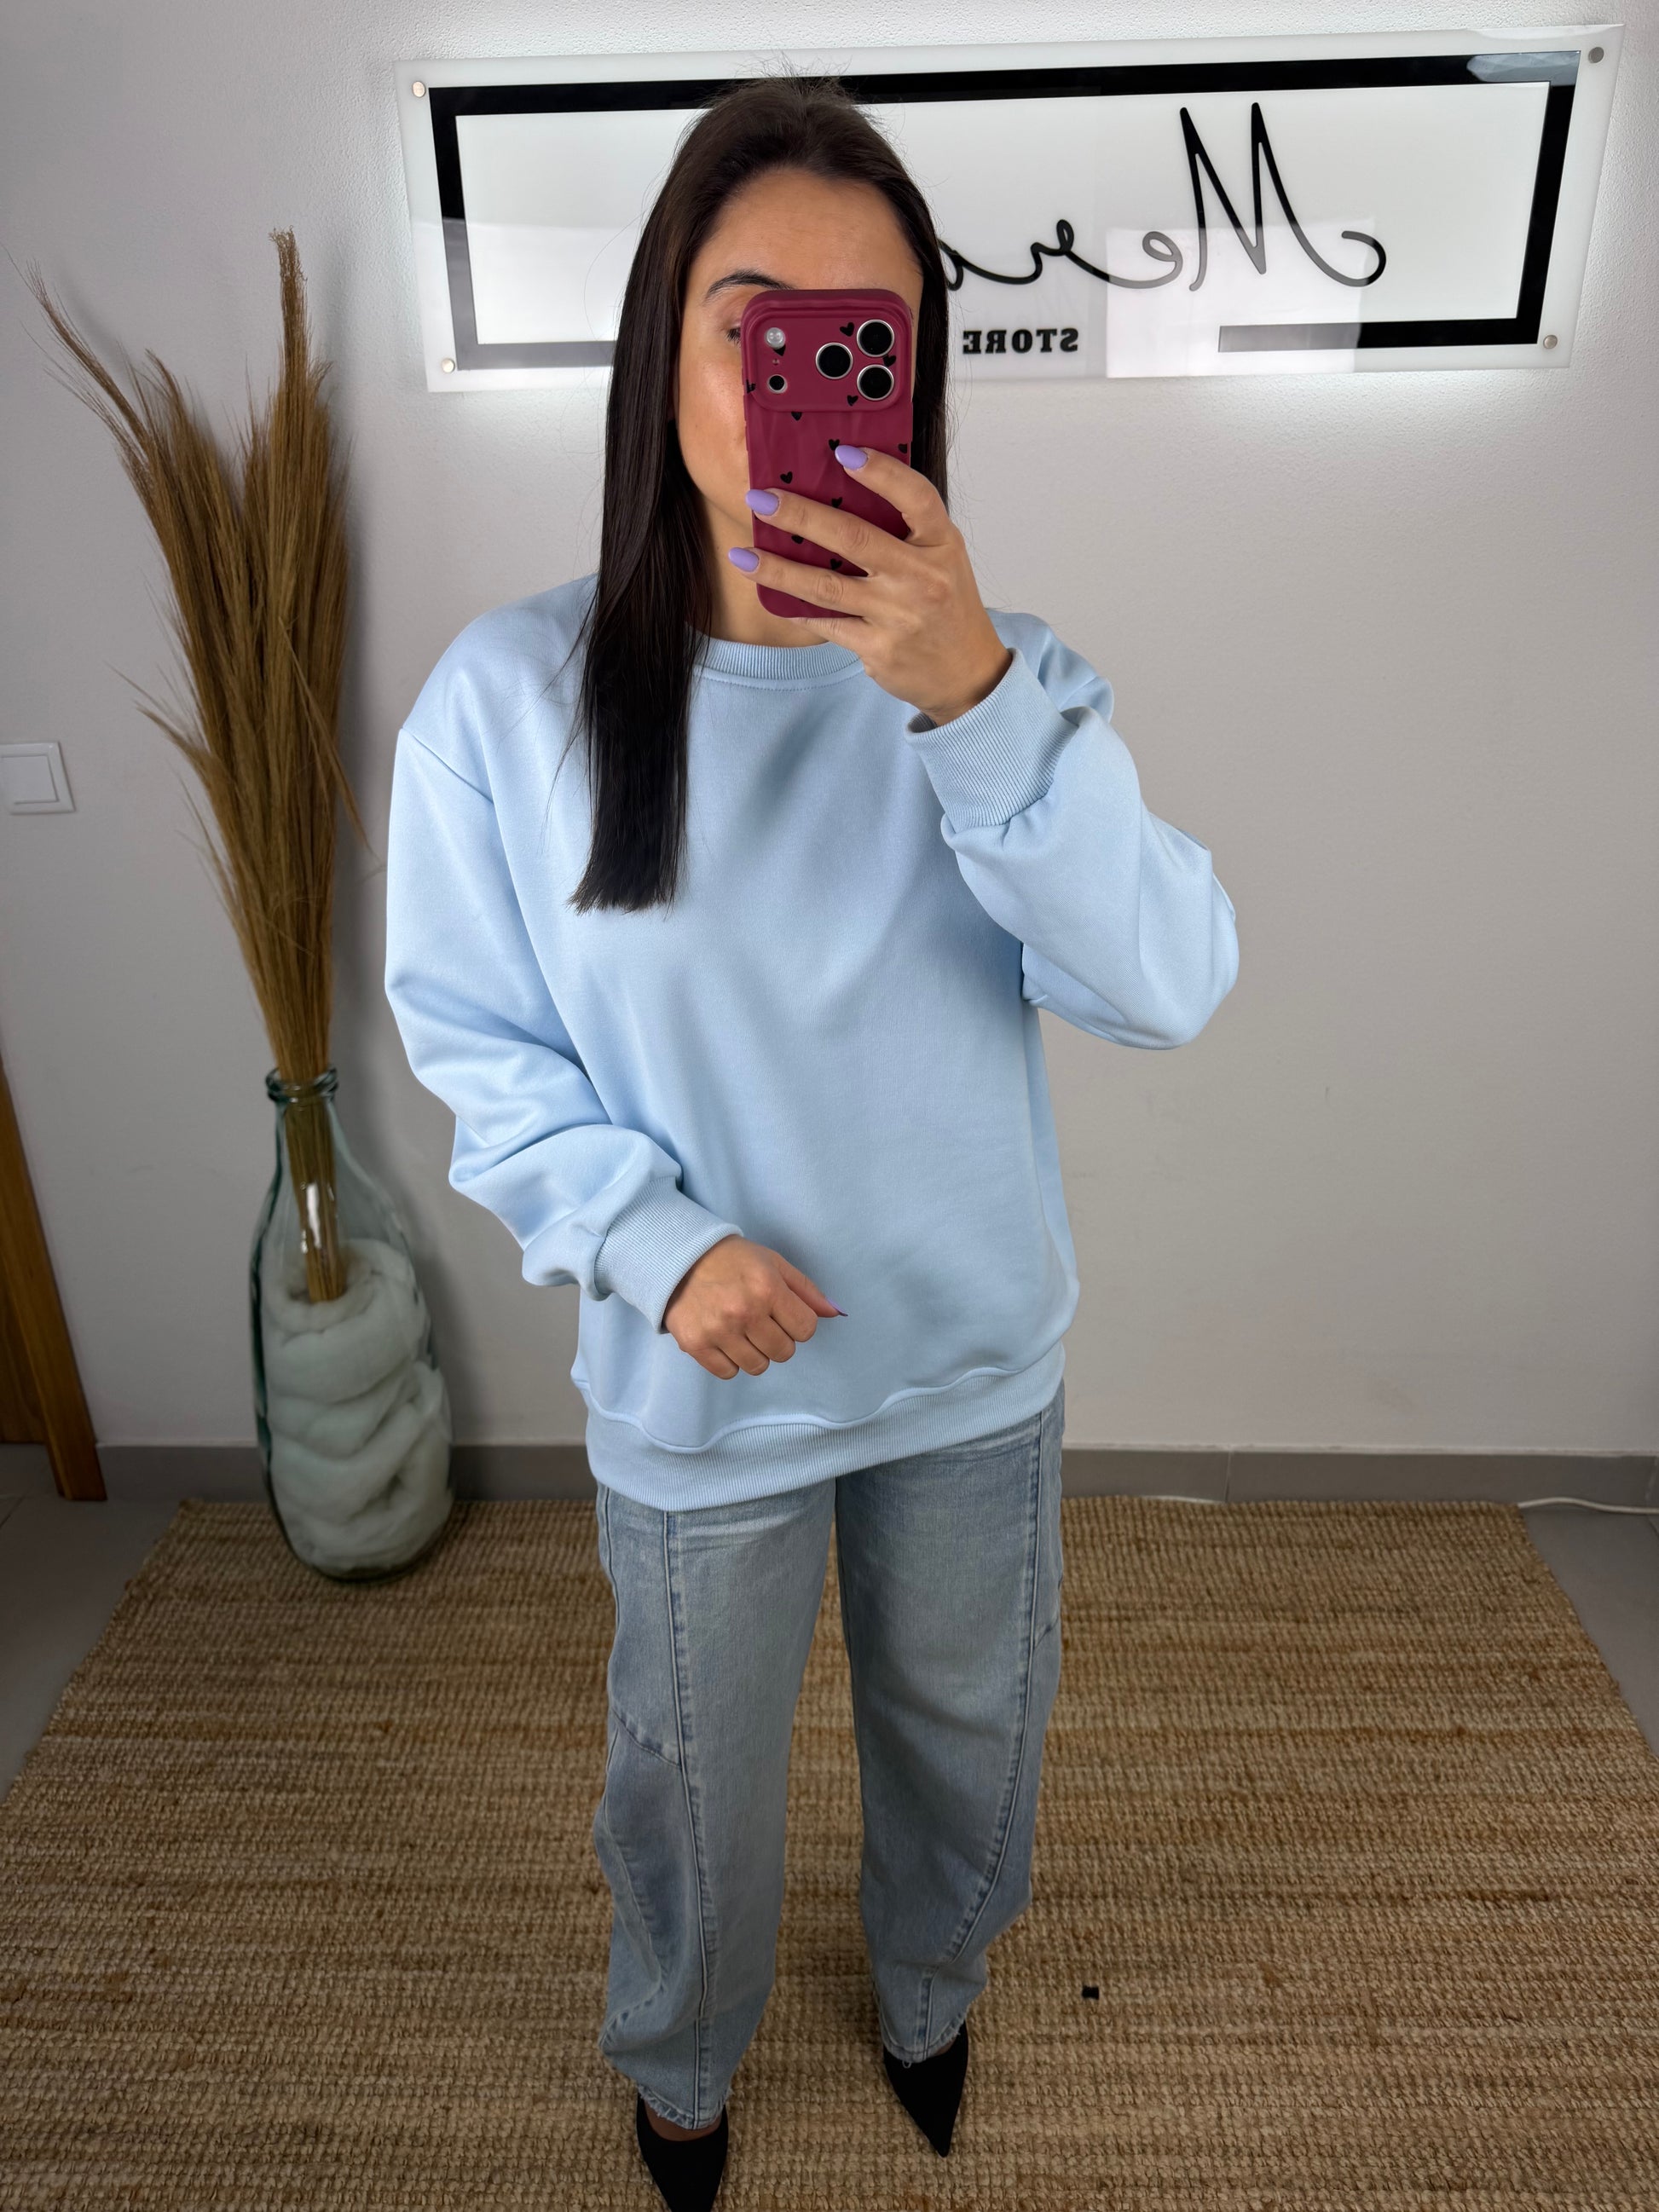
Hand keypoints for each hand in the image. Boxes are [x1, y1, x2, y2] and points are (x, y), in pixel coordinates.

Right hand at [662, 1234, 843, 1378]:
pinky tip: (725, 1339)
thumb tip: (835, 1313)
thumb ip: (805, 1290)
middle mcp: (744, 1312)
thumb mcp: (773, 1263)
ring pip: (758, 1367)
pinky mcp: (696, 1345)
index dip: (798, 1323)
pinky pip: (728, 1372)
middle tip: (761, 1321)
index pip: (806, 1329)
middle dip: (778, 1339)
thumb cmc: (732, 1259)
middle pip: (784, 1352)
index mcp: (767, 1288)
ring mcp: (719, 1331)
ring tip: (742, 1331)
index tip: (783, 1313)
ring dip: (755, 1352)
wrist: (679, 1258)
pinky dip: (730, 1361)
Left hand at [731, 446, 1012, 726]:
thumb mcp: (941, 557)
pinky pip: (827, 624)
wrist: (966, 672)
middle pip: (855, 539)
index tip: (842, 453)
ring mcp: (900, 616)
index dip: (881, 473)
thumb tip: (840, 491)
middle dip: (801, 516)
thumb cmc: (947, 604)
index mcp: (942, 544)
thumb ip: (905, 528)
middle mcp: (923, 578)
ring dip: (779, 569)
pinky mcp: (879, 649)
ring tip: (743, 555)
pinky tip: (772, 596)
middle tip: (760, 500)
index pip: (915, 497)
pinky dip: (796, 609)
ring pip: (828, 587)